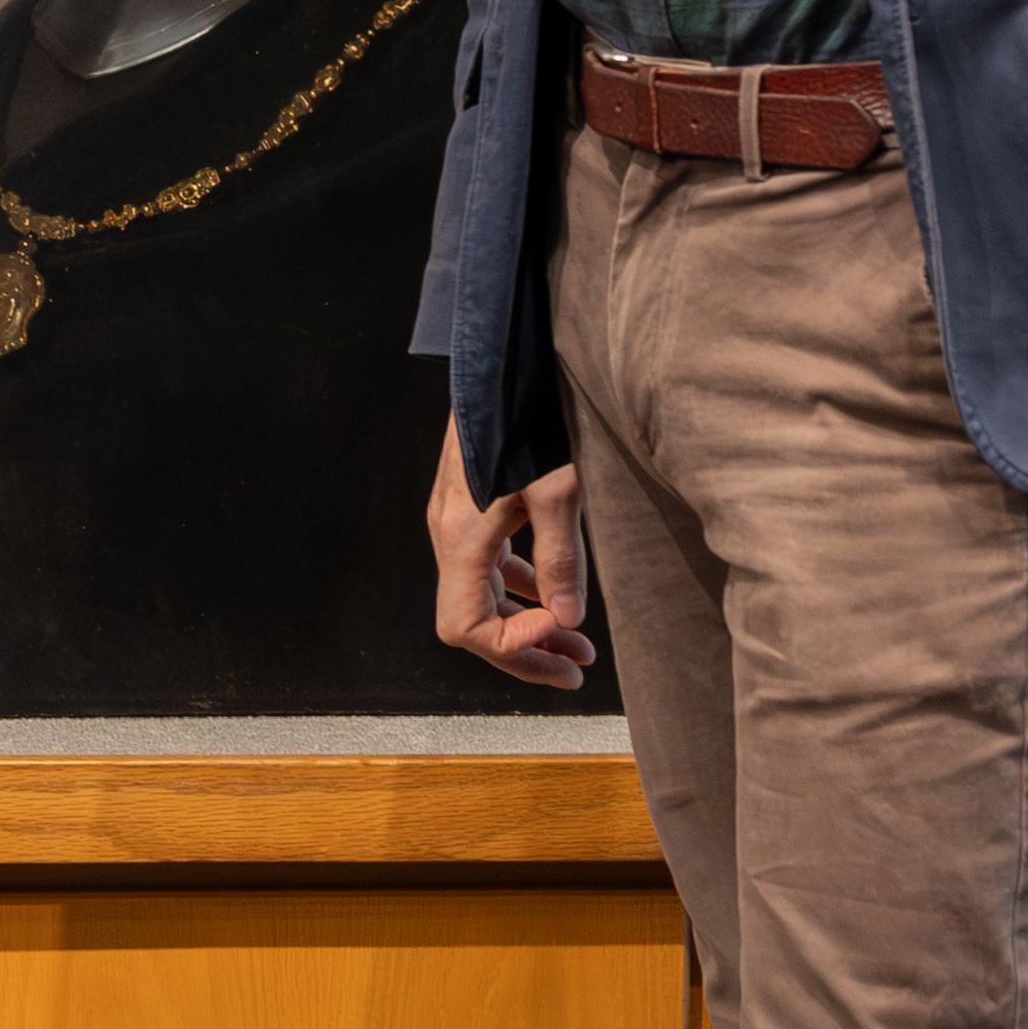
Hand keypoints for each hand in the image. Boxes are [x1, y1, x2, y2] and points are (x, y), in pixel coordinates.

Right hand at [425, 416, 597, 690]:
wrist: (500, 359)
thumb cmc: (527, 416)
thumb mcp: (557, 488)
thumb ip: (560, 558)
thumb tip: (568, 617)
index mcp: (461, 538)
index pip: (467, 628)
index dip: (513, 644)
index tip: (561, 631)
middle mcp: (449, 536)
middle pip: (474, 622)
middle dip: (525, 651)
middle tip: (576, 669)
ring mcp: (457, 523)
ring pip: (483, 596)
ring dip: (527, 624)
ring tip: (577, 642)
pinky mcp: (471, 508)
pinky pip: (490, 567)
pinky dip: (521, 590)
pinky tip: (555, 595)